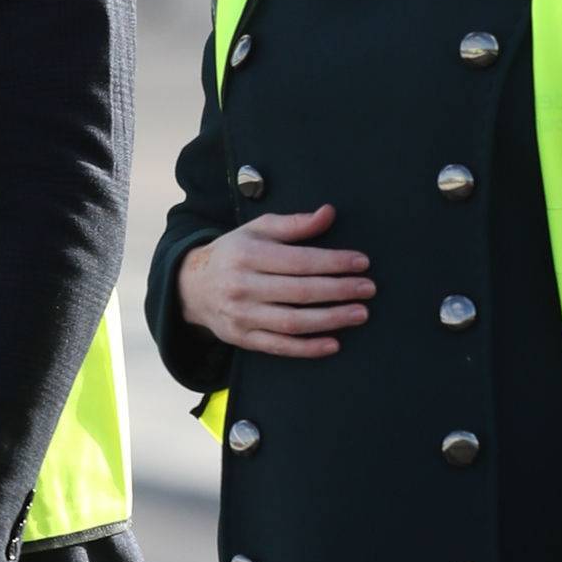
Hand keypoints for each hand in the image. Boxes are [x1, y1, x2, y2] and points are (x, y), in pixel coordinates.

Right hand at [177, 203, 374, 356]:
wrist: (192, 287)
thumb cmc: (234, 253)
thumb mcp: (257, 230)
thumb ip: (294, 224)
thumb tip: (329, 213)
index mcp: (248, 255)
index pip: (299, 260)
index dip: (334, 262)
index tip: (362, 263)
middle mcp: (243, 286)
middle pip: (300, 292)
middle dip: (339, 290)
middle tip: (368, 289)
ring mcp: (241, 316)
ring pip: (293, 322)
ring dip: (331, 320)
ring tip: (359, 314)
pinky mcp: (242, 338)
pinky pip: (279, 346)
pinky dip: (308, 348)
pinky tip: (333, 343)